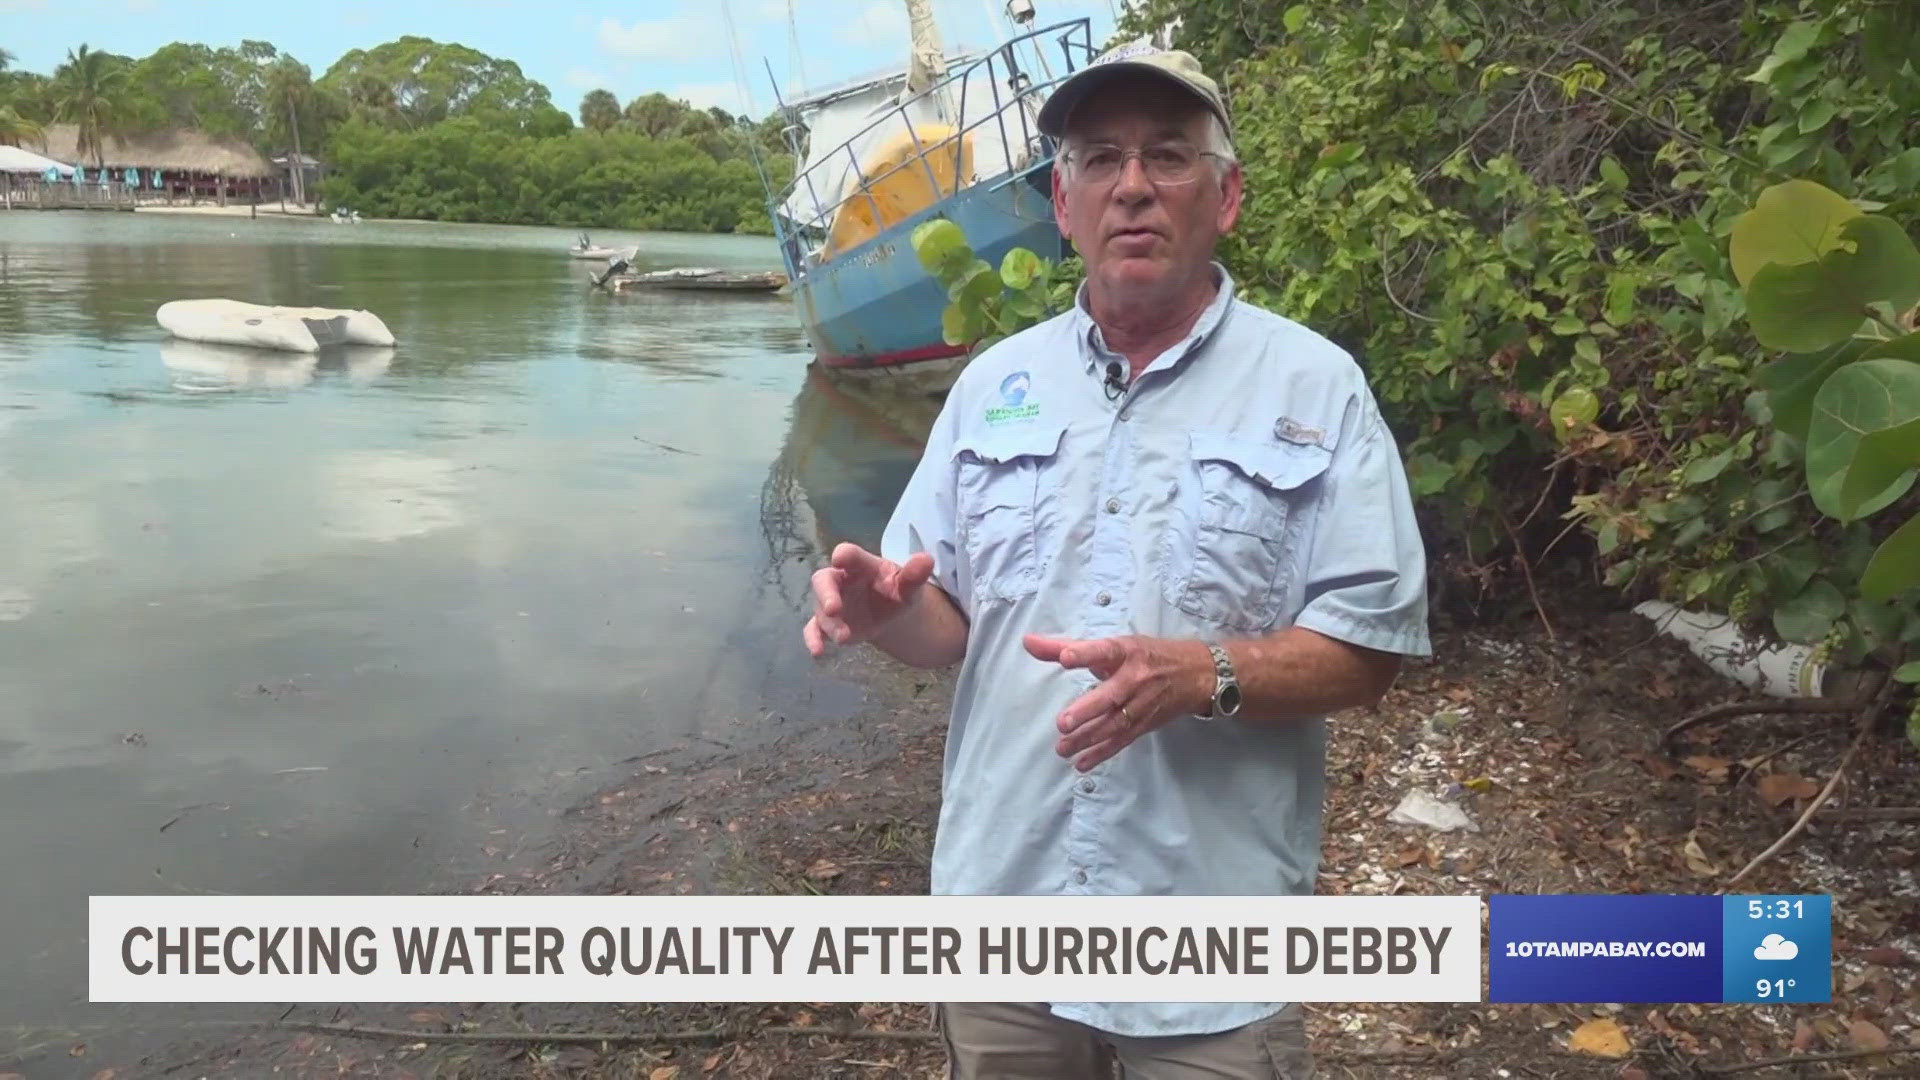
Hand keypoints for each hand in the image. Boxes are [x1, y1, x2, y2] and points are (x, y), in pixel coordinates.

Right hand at [803, 543, 935, 657]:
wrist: (891, 613)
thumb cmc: (896, 591)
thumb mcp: (908, 585)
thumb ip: (914, 574)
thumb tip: (927, 559)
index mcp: (860, 565)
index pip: (849, 555)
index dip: (844, 556)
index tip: (840, 559)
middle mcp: (840, 581)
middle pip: (823, 580)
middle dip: (826, 594)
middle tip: (834, 608)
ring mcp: (832, 602)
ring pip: (821, 609)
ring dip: (830, 623)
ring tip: (844, 637)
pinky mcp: (829, 623)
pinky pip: (814, 629)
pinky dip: (813, 639)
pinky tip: (817, 653)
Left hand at [1023, 634, 1212, 770]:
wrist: (1197, 674)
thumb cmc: (1146, 655)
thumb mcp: (1113, 645)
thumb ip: (1067, 646)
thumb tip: (1028, 642)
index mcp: (1126, 652)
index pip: (1105, 651)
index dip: (1086, 654)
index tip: (1067, 657)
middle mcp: (1136, 678)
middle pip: (1112, 695)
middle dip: (1088, 709)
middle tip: (1063, 723)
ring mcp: (1142, 704)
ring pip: (1115, 723)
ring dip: (1089, 738)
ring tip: (1062, 748)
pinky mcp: (1145, 724)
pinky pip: (1122, 741)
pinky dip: (1102, 753)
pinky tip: (1081, 763)